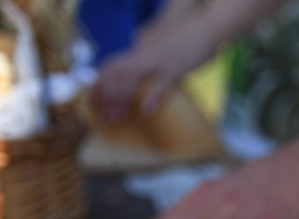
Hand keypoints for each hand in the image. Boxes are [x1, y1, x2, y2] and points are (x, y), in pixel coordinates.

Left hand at [89, 11, 217, 120]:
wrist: (207, 22)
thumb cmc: (188, 32)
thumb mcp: (162, 38)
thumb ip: (149, 44)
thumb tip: (139, 45)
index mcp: (141, 49)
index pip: (113, 65)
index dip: (100, 82)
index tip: (92, 99)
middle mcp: (144, 53)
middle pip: (117, 73)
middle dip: (105, 94)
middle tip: (99, 114)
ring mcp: (159, 59)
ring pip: (132, 78)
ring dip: (121, 97)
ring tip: (115, 116)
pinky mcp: (176, 65)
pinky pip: (162, 82)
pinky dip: (154, 95)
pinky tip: (147, 109)